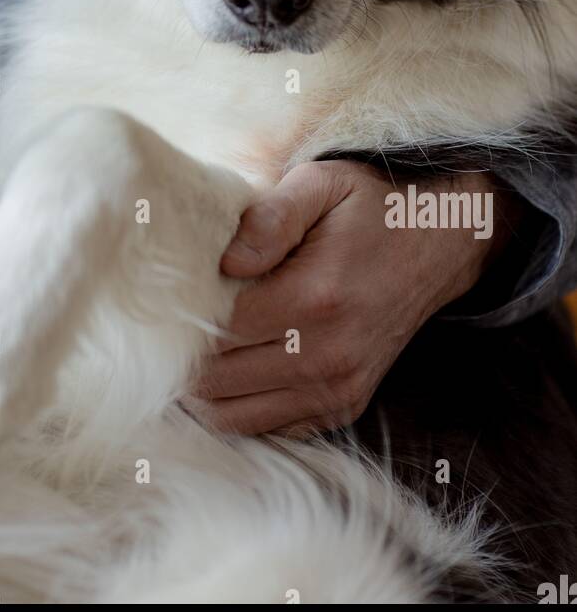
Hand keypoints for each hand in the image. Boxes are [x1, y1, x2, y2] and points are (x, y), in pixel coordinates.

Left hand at [190, 160, 514, 435]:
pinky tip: (234, 366)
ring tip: (195, 345)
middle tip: (172, 321)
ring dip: (205, 387)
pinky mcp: (344, 406)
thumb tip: (225, 262)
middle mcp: (328, 356)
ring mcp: (338, 389)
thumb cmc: (370, 206)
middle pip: (216, 380)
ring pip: (233, 416)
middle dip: (185, 354)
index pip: (217, 332)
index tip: (170, 293)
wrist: (440, 241)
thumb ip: (269, 217)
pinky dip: (239, 405)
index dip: (182, 316)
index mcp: (315, 298)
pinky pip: (268, 427)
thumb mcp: (321, 184)